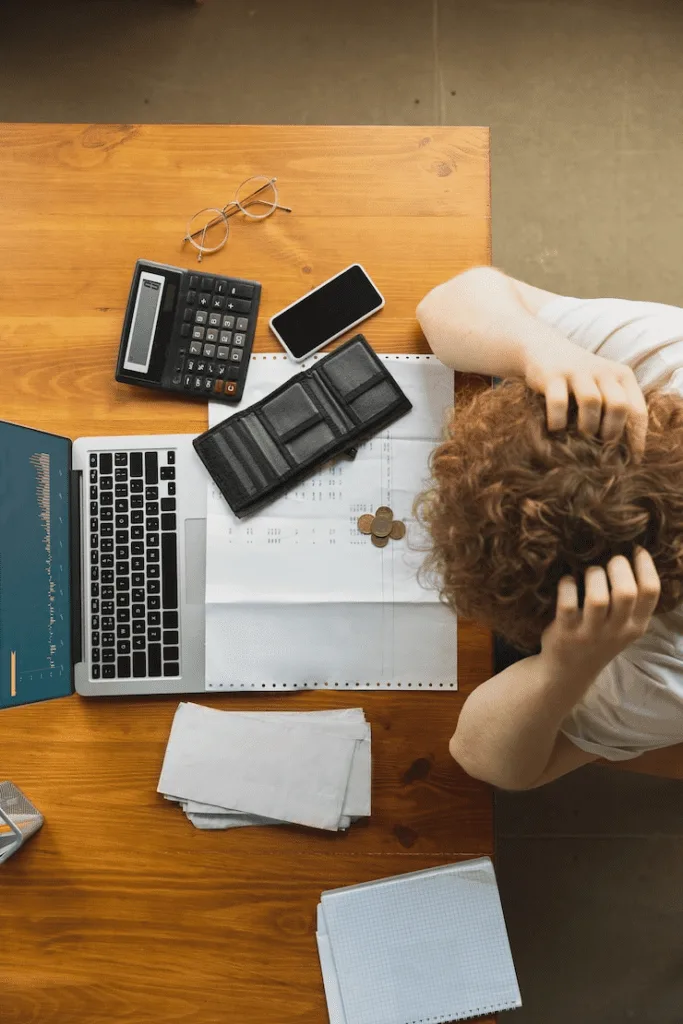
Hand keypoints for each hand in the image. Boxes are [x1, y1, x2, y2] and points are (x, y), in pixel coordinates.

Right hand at [524, 338, 647, 456]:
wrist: (544, 349)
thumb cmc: (578, 379)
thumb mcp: (603, 386)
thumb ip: (615, 408)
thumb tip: (623, 451)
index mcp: (622, 376)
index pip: (637, 410)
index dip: (636, 438)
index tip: (632, 459)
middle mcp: (603, 371)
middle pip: (618, 405)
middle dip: (611, 431)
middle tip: (602, 444)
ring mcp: (577, 372)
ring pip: (591, 401)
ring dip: (587, 425)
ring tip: (581, 435)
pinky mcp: (552, 376)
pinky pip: (558, 402)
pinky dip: (558, 421)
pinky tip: (555, 428)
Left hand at [540, 549, 660, 684]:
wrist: (569, 672)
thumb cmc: (599, 639)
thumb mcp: (624, 627)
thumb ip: (632, 602)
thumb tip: (632, 556)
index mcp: (636, 625)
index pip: (651, 592)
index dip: (646, 565)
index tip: (636, 550)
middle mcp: (617, 631)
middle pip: (626, 592)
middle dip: (618, 567)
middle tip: (610, 561)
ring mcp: (590, 633)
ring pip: (597, 598)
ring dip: (593, 576)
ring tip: (590, 572)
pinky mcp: (566, 633)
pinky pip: (567, 604)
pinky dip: (567, 586)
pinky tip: (567, 581)